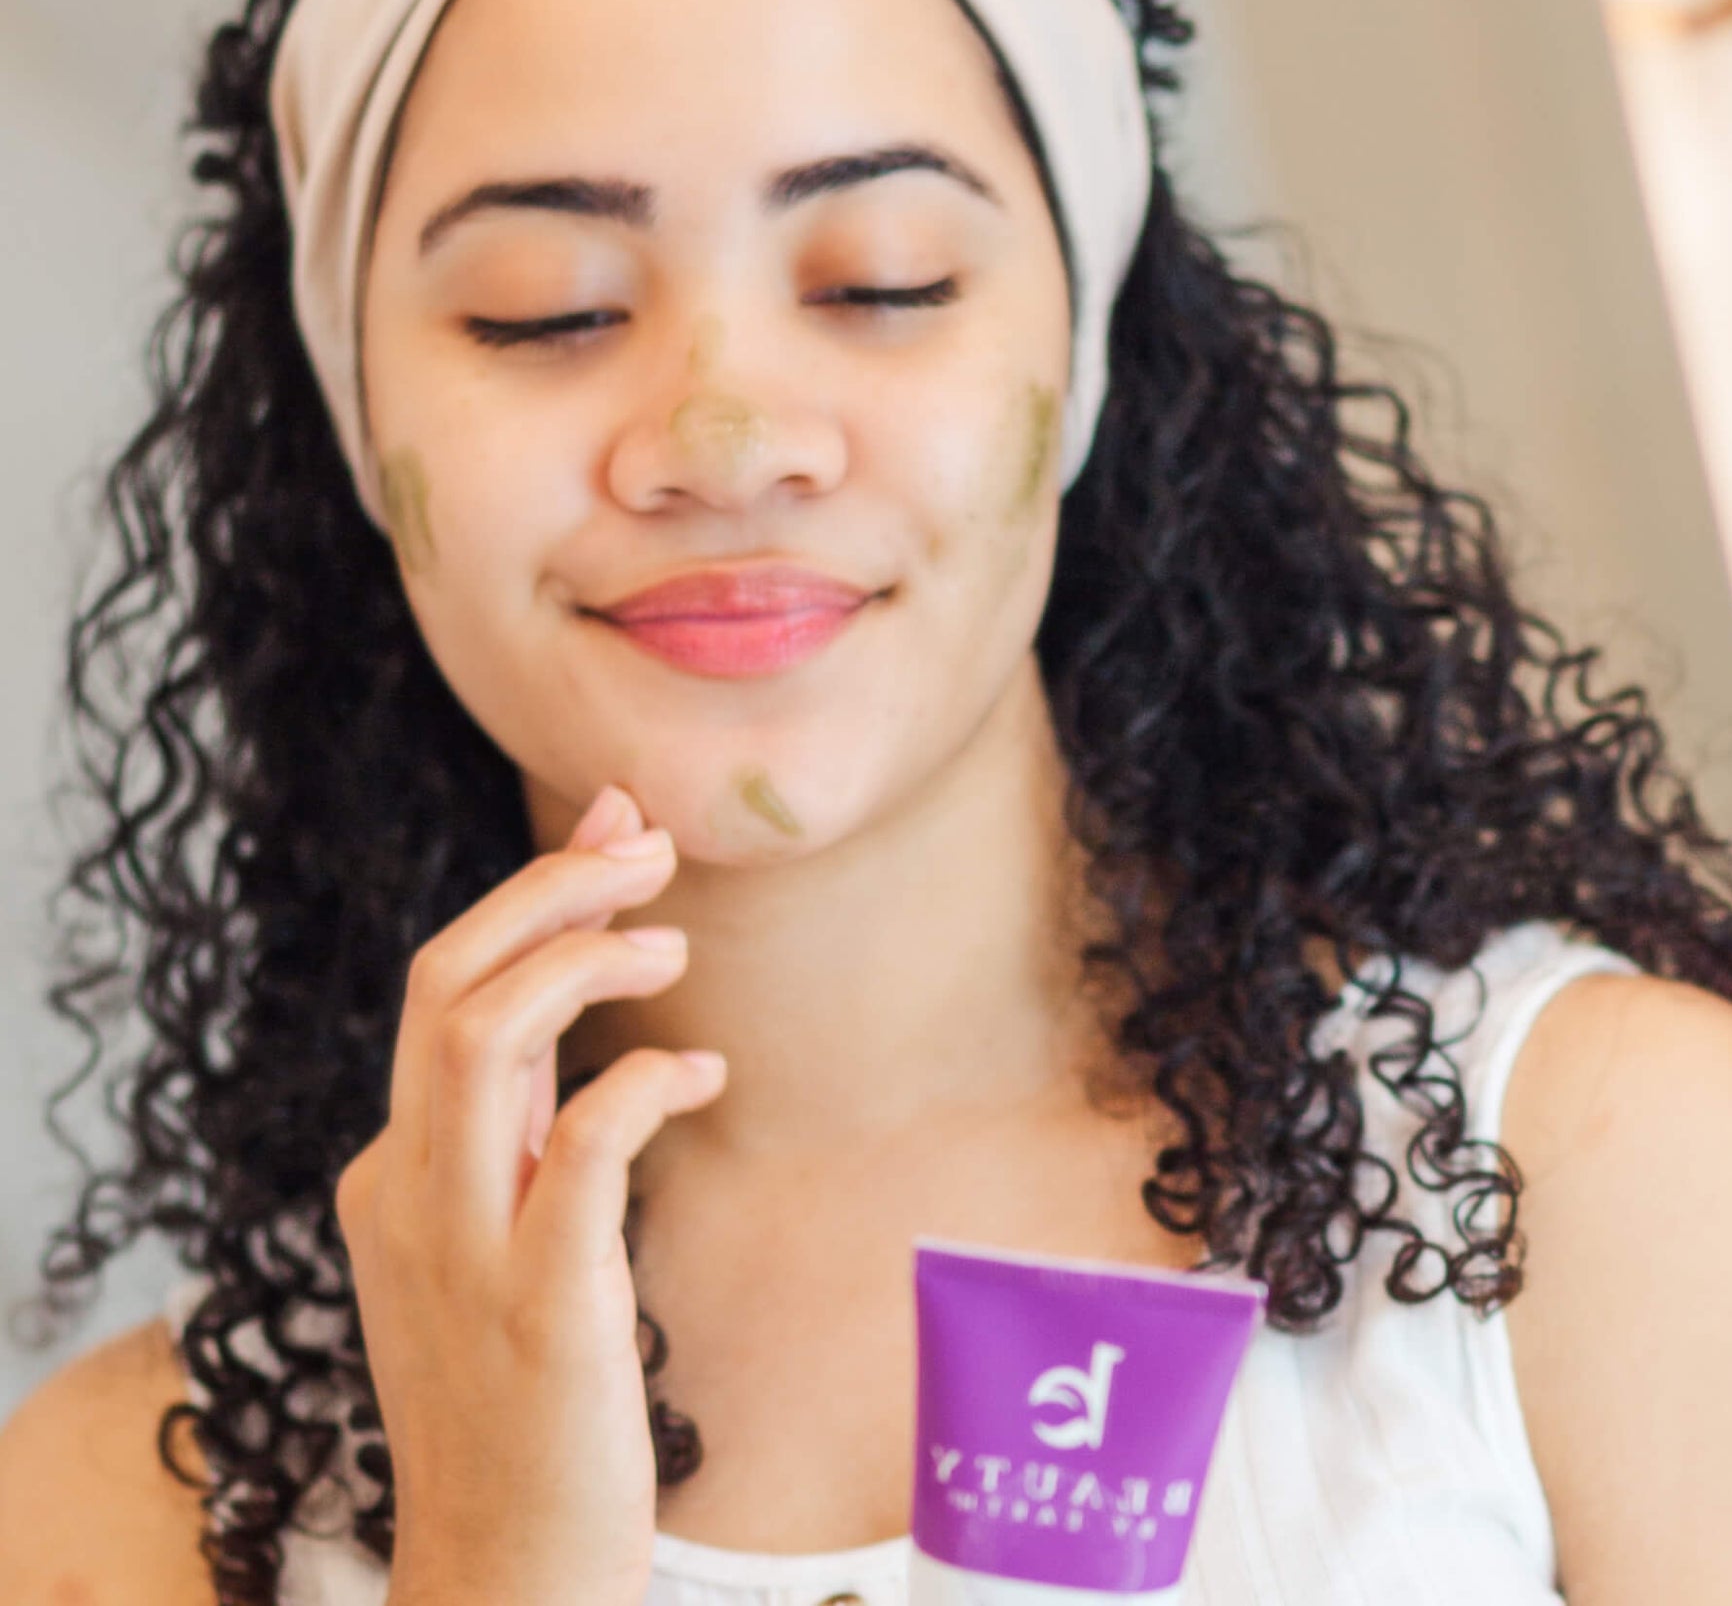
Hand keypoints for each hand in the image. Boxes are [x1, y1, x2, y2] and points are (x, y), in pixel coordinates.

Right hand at [334, 784, 723, 1605]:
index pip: (444, 989)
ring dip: (582, 960)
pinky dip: (641, 1079)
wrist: (502, 1571)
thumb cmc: (522, 1404)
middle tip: (646, 847)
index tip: (614, 834)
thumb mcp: (494, 1249)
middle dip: (548, 889)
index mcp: (395, 1172)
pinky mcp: (540, 1301)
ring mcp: (462, 1246)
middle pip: (446, 983)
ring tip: (671, 946)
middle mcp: (407, 1191)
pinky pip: (582, 1144)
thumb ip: (523, 1138)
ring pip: (480, 1036)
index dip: (532, 896)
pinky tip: (700, 1072)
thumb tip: (590, 1030)